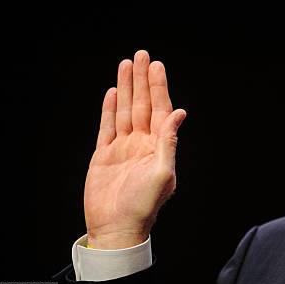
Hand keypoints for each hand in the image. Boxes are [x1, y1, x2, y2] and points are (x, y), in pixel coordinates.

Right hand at [83, 50, 186, 248]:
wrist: (117, 228)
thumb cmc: (143, 207)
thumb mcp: (162, 174)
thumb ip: (169, 142)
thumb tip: (180, 113)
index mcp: (158, 146)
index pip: (159, 109)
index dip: (158, 87)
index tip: (157, 66)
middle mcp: (142, 143)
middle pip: (142, 104)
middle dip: (142, 79)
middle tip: (142, 55)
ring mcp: (123, 148)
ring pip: (125, 110)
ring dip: (126, 87)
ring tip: (126, 65)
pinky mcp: (104, 155)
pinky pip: (107, 127)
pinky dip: (110, 109)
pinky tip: (113, 93)